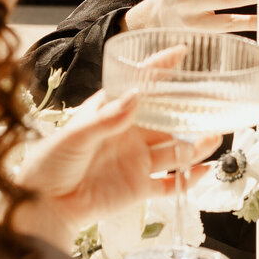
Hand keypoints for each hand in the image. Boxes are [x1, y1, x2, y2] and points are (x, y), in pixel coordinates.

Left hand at [15, 85, 215, 251]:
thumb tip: (136, 95)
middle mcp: (129, 134)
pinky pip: (170, 185)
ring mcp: (136, 161)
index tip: (181, 53)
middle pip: (167, 119)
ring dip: (195, 145)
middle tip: (214, 104)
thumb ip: (107, 118)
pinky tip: (203, 172)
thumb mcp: (75, 135)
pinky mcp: (138, 188)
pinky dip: (188, 181)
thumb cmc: (50, 163)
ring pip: (174, 150)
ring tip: (214, 137)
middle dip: (191, 112)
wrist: (43, 205)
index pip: (141, 86)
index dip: (161, 69)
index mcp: (111, 113)